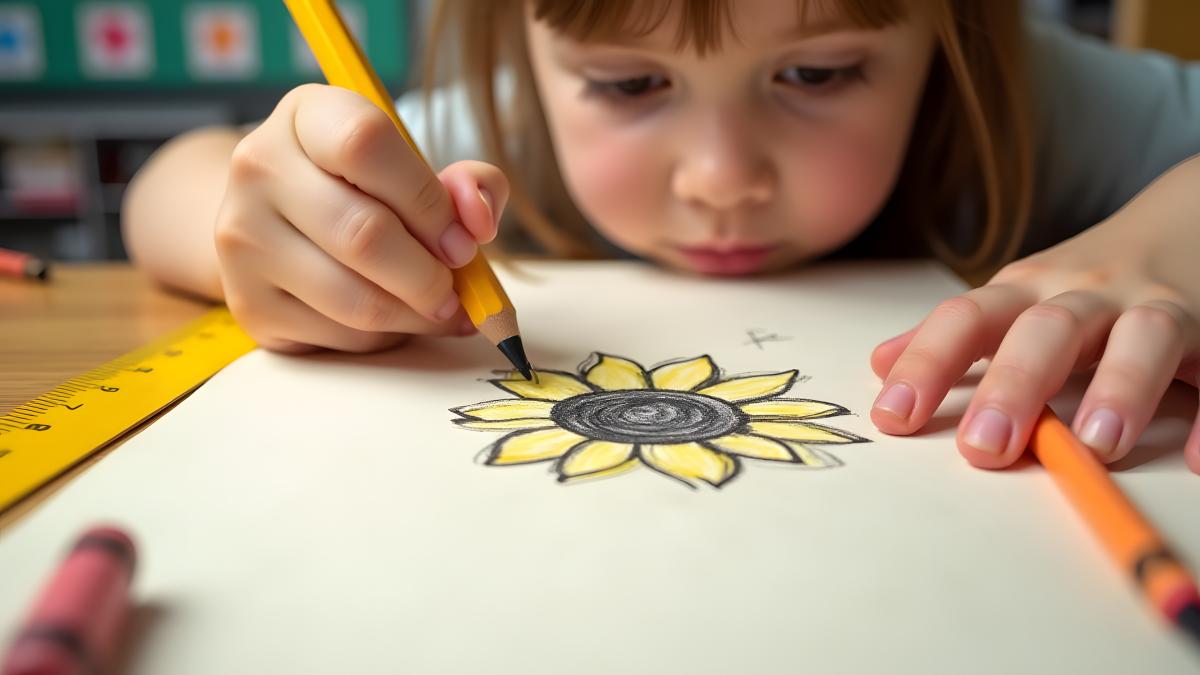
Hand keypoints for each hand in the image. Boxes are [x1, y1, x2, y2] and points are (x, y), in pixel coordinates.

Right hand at [214, 84, 508, 352]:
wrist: (276, 226)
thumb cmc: (364, 191)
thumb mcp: (417, 167)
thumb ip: (468, 184)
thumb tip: (477, 223)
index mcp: (305, 116)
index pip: (366, 144)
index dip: (428, 201)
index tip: (463, 240)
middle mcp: (260, 168)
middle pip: (363, 234)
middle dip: (430, 275)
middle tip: (456, 287)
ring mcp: (244, 240)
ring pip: (356, 299)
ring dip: (416, 315)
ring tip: (439, 307)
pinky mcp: (250, 304)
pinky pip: (340, 336)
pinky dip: (386, 337)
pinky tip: (397, 318)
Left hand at [868, 207, 1199, 472]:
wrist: (1192, 217)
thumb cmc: (1087, 279)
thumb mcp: (1016, 298)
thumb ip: (955, 335)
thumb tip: (879, 363)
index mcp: (1029, 293)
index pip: (967, 320)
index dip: (928, 364)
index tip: (893, 417)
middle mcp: (1091, 296)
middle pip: (1048, 330)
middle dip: (1014, 384)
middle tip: (981, 448)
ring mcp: (1163, 309)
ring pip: (1145, 338)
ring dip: (1120, 388)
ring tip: (1095, 446)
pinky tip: (1197, 460)